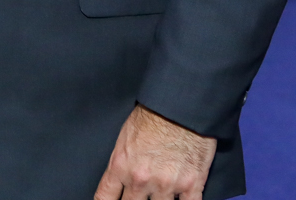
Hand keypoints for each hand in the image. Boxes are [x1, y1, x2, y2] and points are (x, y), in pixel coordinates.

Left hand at [94, 104, 216, 199]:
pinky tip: (180, 199)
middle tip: (138, 193)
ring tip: (160, 192)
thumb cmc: (152, 114)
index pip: (105, 197)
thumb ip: (122, 163)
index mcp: (121, 166)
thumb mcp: (124, 137)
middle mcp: (141, 180)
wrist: (180, 105)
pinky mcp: (191, 185)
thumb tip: (120, 179)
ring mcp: (166, 185)